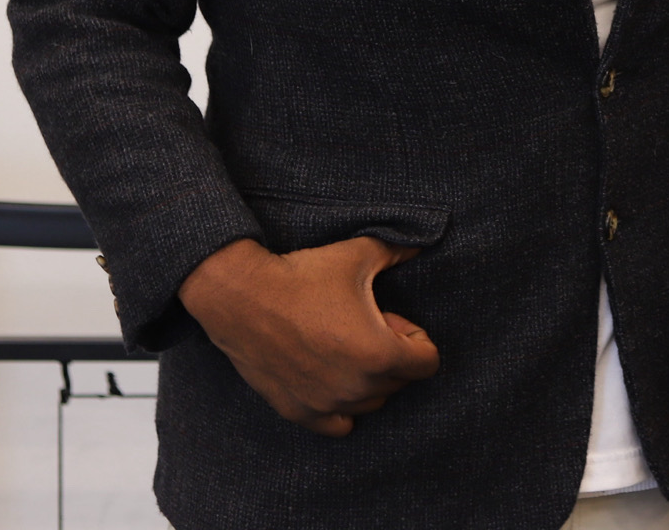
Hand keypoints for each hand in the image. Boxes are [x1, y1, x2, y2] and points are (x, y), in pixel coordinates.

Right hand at [178, 235, 439, 435]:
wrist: (241, 296)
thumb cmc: (302, 276)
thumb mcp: (358, 255)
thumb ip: (398, 251)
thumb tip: (421, 243)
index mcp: (379, 354)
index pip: (427, 363)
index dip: (415, 337)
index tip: (392, 319)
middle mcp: (356, 387)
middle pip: (399, 382)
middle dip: (392, 355)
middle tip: (365, 326)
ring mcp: (327, 404)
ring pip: (371, 403)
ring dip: (368, 380)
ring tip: (344, 346)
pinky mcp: (299, 412)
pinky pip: (338, 426)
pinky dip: (342, 407)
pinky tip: (331, 378)